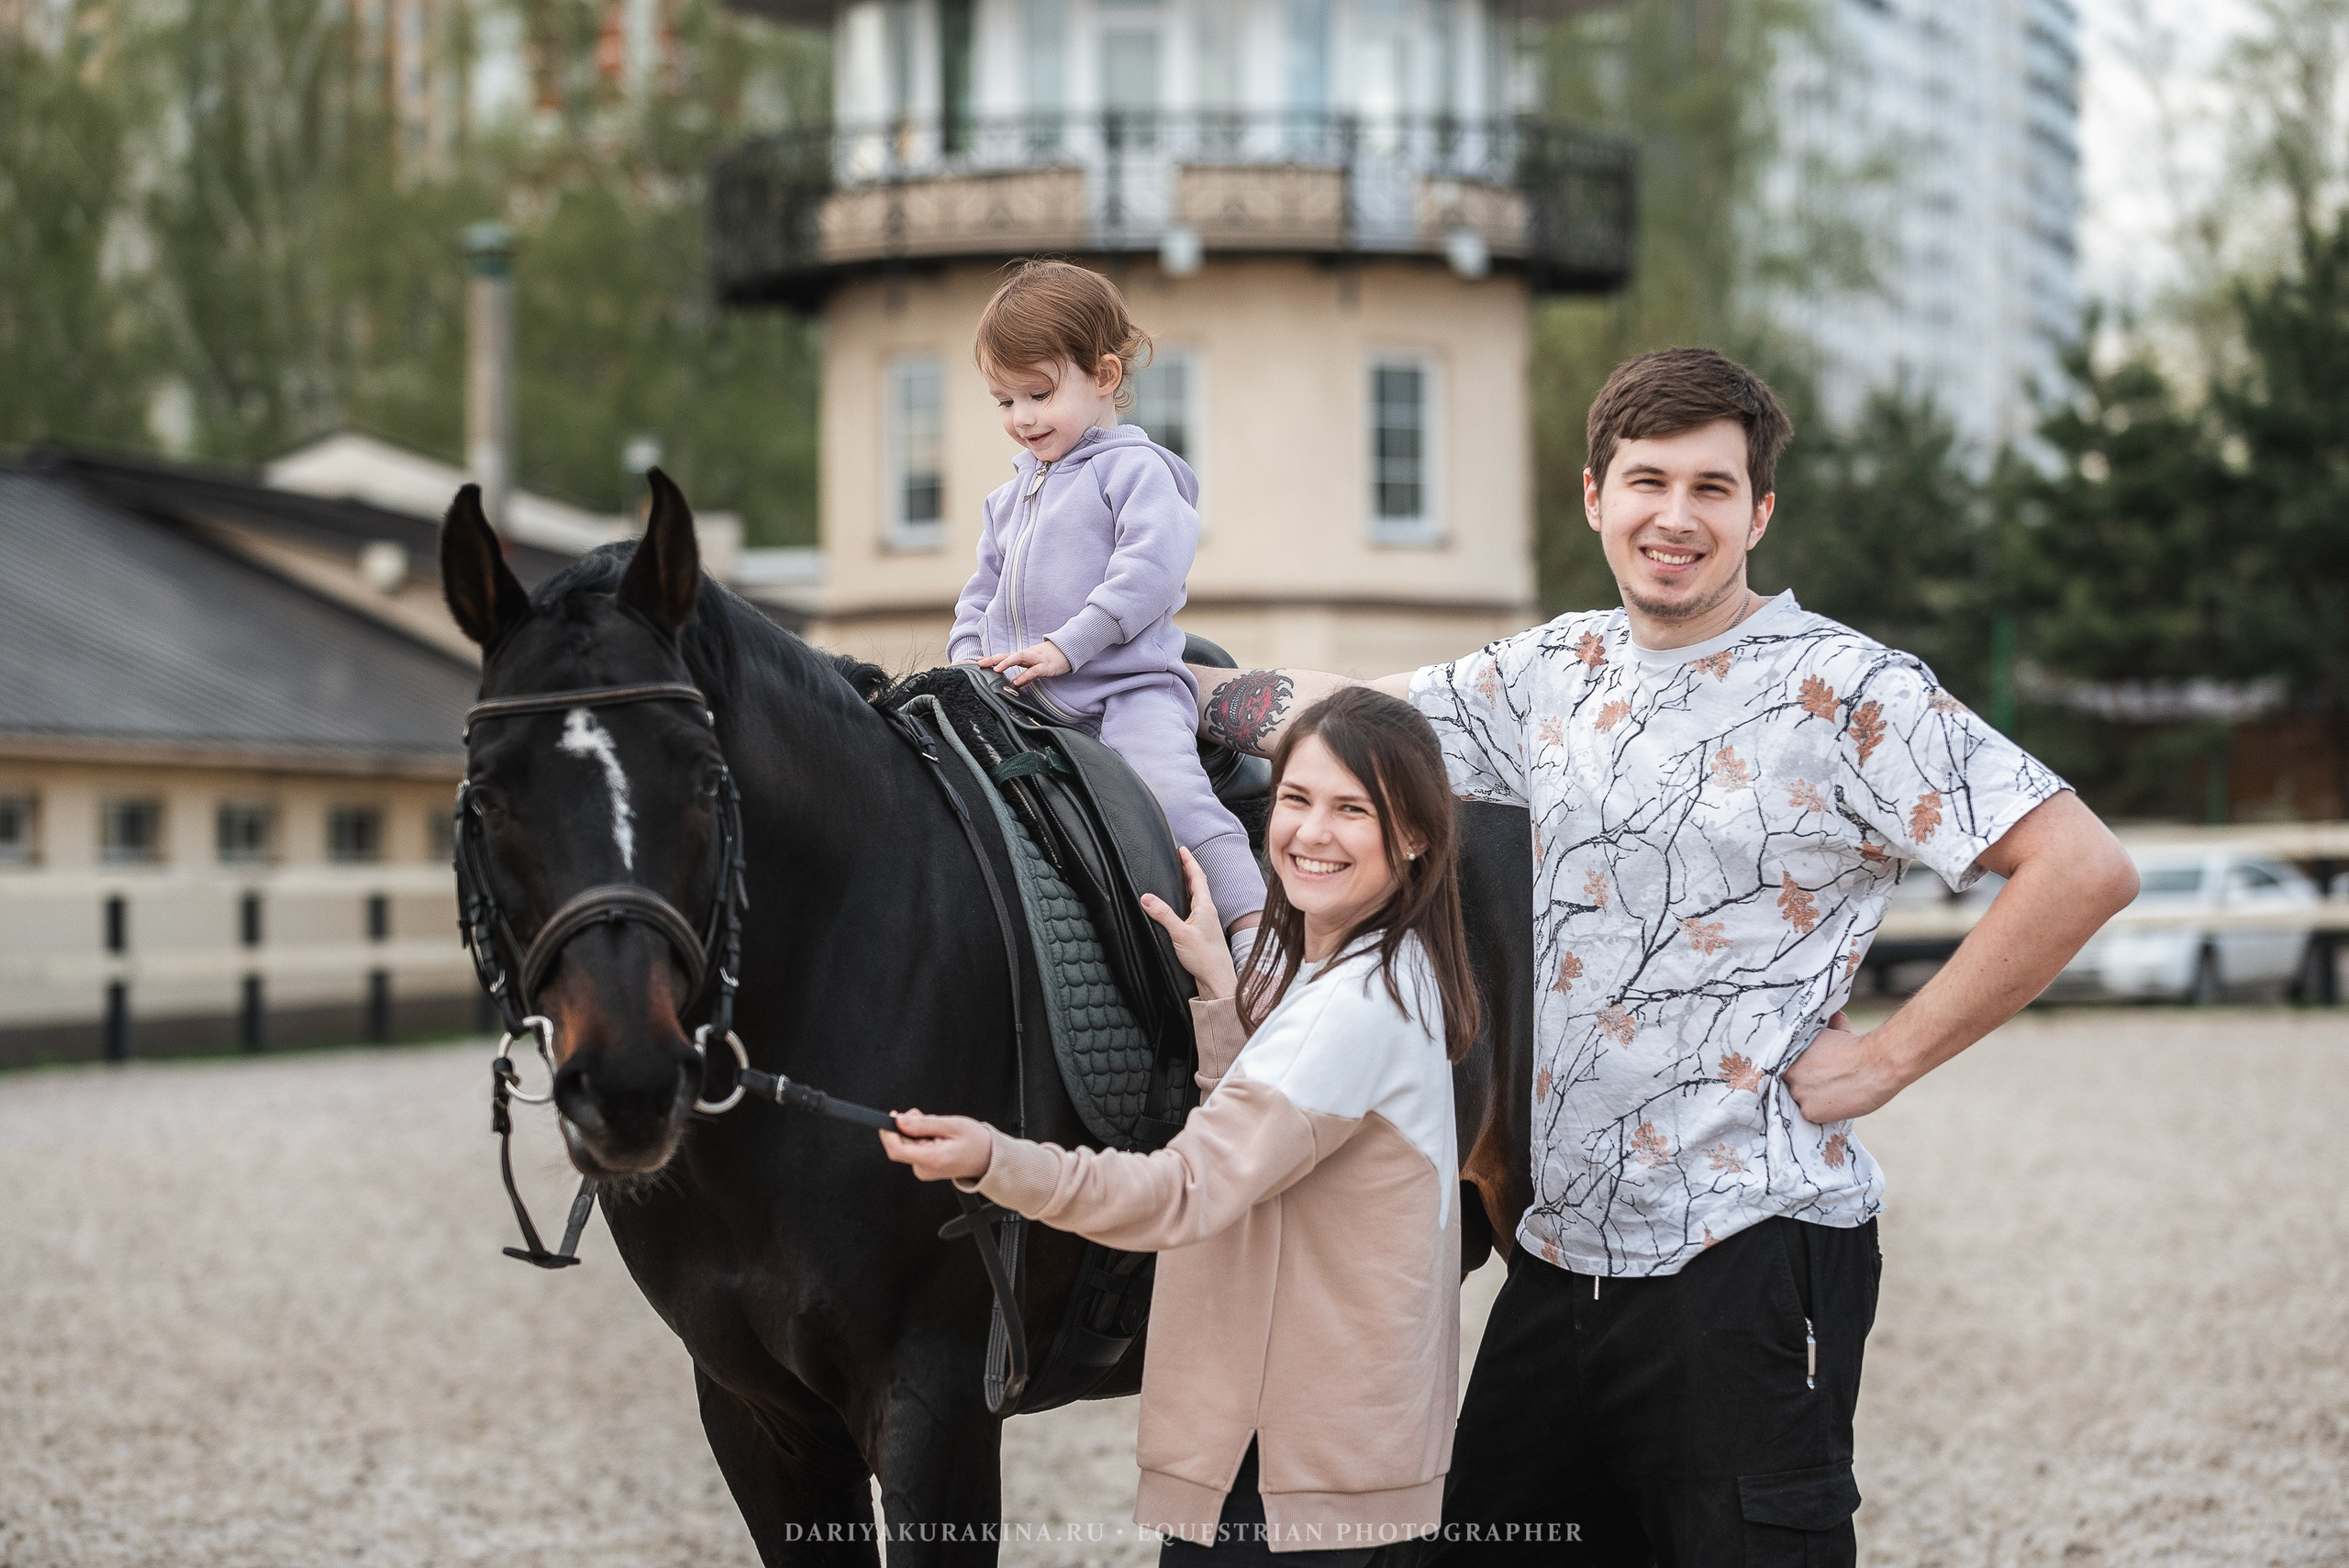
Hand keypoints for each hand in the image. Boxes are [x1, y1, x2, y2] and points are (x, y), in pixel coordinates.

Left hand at [878, 1109, 994, 1181]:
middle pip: (901, 1145)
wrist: (989, 1158)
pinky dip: (921, 1138)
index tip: (892, 1116)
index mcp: (932, 1159)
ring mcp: (924, 1169)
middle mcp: (925, 1168)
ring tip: (937, 1128)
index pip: (897, 1150)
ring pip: (908, 1145)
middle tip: (924, 1117)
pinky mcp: (925, 1167)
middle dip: (907, 1127)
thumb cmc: (976, 1143)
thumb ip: (924, 1124)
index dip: (889, 1132)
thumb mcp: (952, 1125)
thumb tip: (900, 1121)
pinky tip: (936, 1135)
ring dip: (917, 1131)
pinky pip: (915, 1148)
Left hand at [977, 640, 1072, 686]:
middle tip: (980, 663)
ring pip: (1019, 658)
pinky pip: (1034, 671)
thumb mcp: (1034, 665)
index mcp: (1023, 656)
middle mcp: (1027, 655)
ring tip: (995, 670)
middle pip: (1007, 655)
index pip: (1004, 656)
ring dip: (1006, 663)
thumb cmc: (1050, 658)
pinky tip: (1017, 682)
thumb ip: (1024, 673)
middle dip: (993, 658)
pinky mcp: (1046, 666)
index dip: (991, 658)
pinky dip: (1025, 676)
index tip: (977, 661)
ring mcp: (1036, 660)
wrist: (1068, 651)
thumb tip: (1015, 683)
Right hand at [1140, 847, 1236, 999]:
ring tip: (1179, 876)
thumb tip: (1146, 898)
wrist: (1217, 979)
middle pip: (1198, 884)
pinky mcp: (1202, 932)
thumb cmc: (1204, 958)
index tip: (1181, 849)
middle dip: (1188, 869)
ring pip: (1197, 897)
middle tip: (1179, 858)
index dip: (1189, 862)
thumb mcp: (1179, 933)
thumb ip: (1163, 915)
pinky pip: (1194, 909)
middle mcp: (1208, 912)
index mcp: (1205, 907)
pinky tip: (1181, 906)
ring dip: (1189, 884)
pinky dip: (1187, 900)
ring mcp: (1206, 922)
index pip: (1197, 877)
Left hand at [1782, 1011, 1909, 1123]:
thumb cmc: (1858, 1047)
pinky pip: (1812, 1114)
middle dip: (1805, 1083)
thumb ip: (1829, 1028)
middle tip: (1822, 1081)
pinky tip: (1837, 1102)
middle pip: (1791, 1083)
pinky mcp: (1810, 1111)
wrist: (1876, 1065)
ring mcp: (1797, 1093)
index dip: (1796, 1070)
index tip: (1808, 1072)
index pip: (1783, 1066)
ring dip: (1813, 1097)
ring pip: (1801, 1099)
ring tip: (1833, 1091)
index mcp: (1788, 1054)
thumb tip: (1835, 1016)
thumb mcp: (1836, 1032)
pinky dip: (1824, 1111)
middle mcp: (1788, 1074)